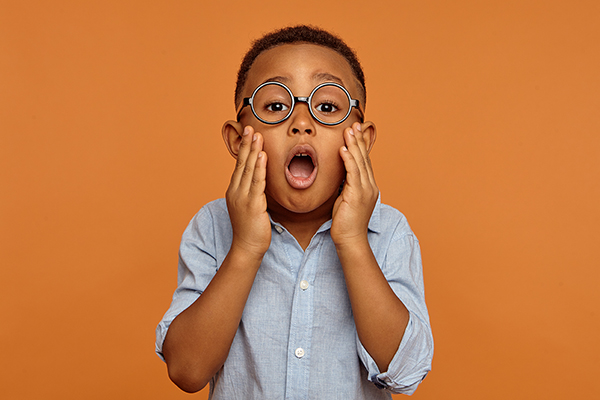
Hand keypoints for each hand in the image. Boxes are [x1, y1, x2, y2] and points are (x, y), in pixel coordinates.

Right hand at [225, 126, 270, 257]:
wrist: (247, 247)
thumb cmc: (251, 229)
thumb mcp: (249, 207)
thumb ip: (253, 193)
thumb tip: (259, 183)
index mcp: (234, 191)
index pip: (239, 166)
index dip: (244, 149)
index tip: (248, 134)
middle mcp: (235, 191)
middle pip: (241, 163)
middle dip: (246, 144)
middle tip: (249, 127)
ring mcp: (242, 197)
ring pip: (248, 169)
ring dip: (253, 151)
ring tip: (256, 135)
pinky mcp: (252, 204)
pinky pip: (256, 182)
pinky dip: (259, 167)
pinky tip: (262, 156)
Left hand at [331, 122, 378, 246]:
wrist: (350, 239)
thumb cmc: (346, 223)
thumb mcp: (347, 200)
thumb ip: (346, 186)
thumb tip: (341, 176)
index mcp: (369, 187)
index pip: (365, 162)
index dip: (360, 146)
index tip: (355, 132)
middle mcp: (370, 186)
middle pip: (364, 158)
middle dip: (358, 140)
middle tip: (354, 125)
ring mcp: (365, 190)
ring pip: (360, 162)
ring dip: (354, 145)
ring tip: (349, 131)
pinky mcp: (357, 194)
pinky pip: (353, 173)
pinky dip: (349, 159)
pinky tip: (344, 148)